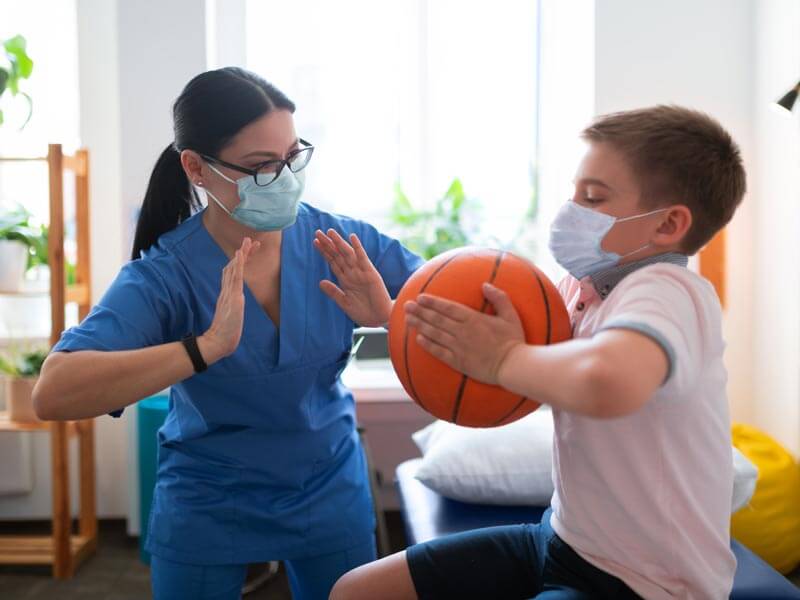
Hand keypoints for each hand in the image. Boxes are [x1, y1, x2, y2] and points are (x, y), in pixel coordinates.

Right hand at [200, 237, 259, 361]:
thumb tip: (236, 305)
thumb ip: (232, 308)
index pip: (232, 273)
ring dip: (242, 254)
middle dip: (242, 253)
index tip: (245, 251)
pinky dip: (238, 264)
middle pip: (233, 267)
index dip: (238, 261)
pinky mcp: (233, 297)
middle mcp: (227, 291)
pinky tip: (240, 254)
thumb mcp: (231, 316)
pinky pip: (235, 277)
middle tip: (250, 240)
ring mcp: (229, 293)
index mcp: (227, 295)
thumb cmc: (225, 332)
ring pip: (234, 268)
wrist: (219, 341)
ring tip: (248, 241)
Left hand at [313, 228, 391, 326]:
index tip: (315, 242)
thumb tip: (320, 282)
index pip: (333, 262)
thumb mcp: (344, 303)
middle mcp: (352, 273)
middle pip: (338, 255)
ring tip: (330, 232)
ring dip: (339, 242)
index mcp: (345, 279)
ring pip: (347, 254)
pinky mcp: (371, 273)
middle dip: (328, 244)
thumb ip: (333, 292)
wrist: (380, 319)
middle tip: (318, 232)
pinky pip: (363, 258)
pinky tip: (352, 237)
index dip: (324, 252)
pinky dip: (358, 247)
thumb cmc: (364, 312)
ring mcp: (361, 272)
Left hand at [404, 283, 525, 384]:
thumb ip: (498, 297)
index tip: (420, 297)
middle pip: (436, 320)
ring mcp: (459, 347)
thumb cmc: (514, 340)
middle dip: (420, 311)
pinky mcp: (459, 362)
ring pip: (434, 334)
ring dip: (419, 325)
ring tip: (407, 319)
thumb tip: (485, 285)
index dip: (433, 302)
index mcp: (474, 319)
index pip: (448, 308)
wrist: (514, 366)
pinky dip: (428, 345)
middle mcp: (463, 332)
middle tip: (406, 305)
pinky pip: (439, 352)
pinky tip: (418, 339)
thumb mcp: (510, 315)